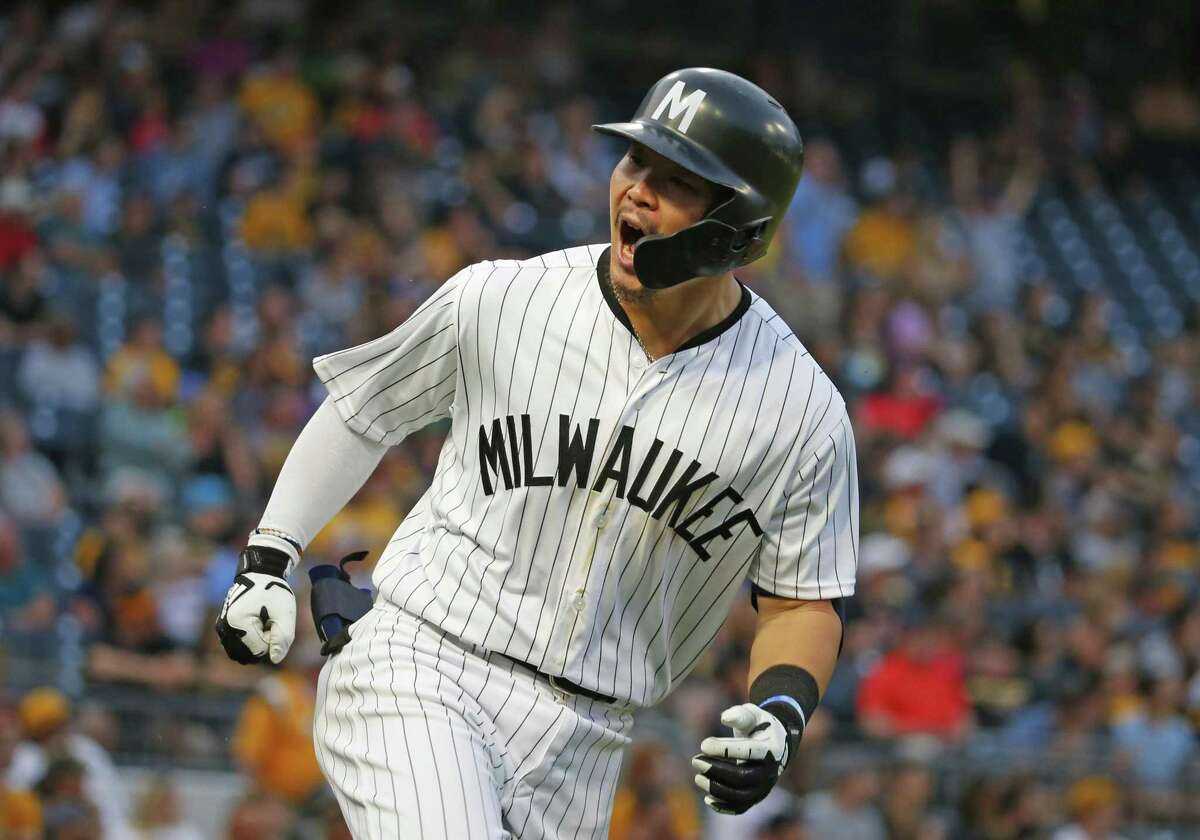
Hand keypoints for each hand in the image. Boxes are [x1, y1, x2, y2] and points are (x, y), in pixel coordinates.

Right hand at [215, 548, 295, 664]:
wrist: (260, 575)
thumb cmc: (274, 592)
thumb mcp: (285, 613)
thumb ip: (283, 638)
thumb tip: (274, 660)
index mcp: (238, 623)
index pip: (259, 650)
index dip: (272, 639)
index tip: (273, 621)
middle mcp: (225, 628)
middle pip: (248, 656)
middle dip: (264, 644)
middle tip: (269, 623)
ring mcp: (222, 629)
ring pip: (241, 654)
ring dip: (256, 644)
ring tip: (262, 624)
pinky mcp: (223, 628)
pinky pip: (236, 648)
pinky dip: (248, 642)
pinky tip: (256, 625)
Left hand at [691, 703, 788, 814]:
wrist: (774, 744)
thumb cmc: (758, 725)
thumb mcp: (752, 714)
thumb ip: (740, 714)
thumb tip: (725, 718)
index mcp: (771, 748)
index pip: (747, 751)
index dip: (724, 749)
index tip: (703, 744)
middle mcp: (770, 771)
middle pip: (743, 777)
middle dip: (716, 770)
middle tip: (695, 760)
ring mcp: (764, 787)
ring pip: (741, 796)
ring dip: (717, 789)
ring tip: (697, 778)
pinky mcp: (756, 797)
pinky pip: (741, 807)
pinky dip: (724, 806)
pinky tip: (707, 798)